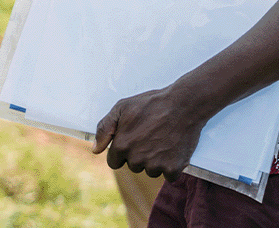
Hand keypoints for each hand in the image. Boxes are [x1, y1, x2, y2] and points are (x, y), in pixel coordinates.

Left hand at [91, 86, 209, 180]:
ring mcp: (155, 165)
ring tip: (162, 140)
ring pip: (151, 171)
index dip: (122, 151)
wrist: (183, 104)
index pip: (114, 162)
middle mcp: (136, 159)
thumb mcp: (121, 107)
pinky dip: (172, 165)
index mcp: (121, 146)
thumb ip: (104, 129)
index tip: (133, 140)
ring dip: (155, 161)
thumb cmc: (151, 104)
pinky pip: (169, 175)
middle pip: (133, 166)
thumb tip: (95, 150)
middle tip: (150, 136)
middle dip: (139, 155)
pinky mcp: (173, 168)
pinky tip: (173, 148)